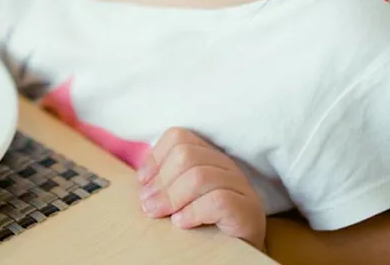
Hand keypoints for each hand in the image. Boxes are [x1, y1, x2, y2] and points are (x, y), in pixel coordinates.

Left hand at [136, 128, 266, 250]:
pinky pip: (217, 200)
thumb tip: (141, 183)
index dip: (155, 157)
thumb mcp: (182, 198)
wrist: (241, 252)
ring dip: (172, 196)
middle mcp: (225, 166)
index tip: (142, 182)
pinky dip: (193, 211)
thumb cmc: (207, 223)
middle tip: (148, 204)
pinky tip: (181, 222)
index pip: (178, 138)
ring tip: (159, 214)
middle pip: (186, 155)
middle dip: (161, 180)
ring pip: (199, 176)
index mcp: (208, 156)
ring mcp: (239, 186)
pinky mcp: (247, 209)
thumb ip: (166, 185)